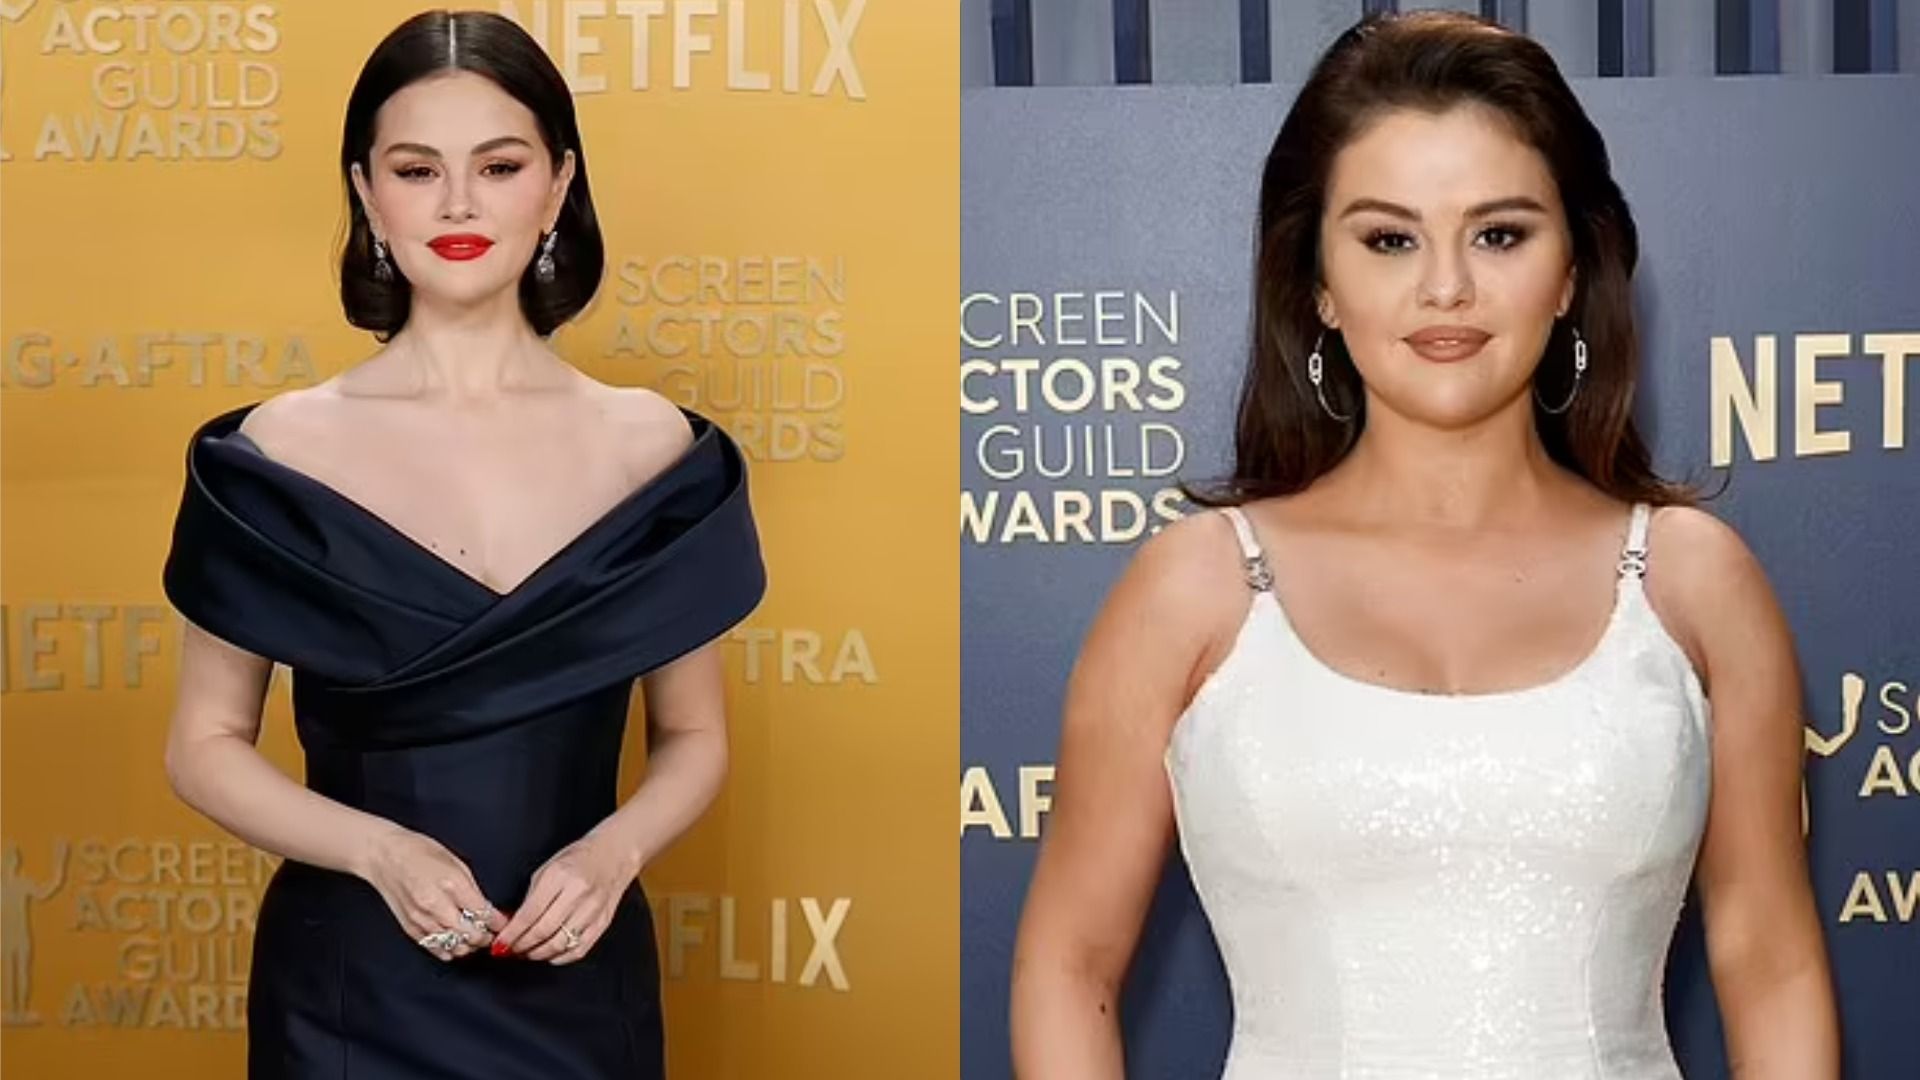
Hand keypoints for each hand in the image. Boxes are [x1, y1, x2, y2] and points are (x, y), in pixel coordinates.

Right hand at [359, 825, 504, 960]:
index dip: (498, 922)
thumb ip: (472, 888)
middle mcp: (436, 905)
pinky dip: (450, 950)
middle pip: (471, 934)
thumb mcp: (456, 862)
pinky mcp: (410, 928)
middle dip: (486, 936)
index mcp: (451, 884)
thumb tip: (487, 909)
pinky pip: (435, 948)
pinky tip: (456, 944)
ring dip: (469, 945)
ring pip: (454, 945)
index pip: (483, 913)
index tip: (502, 924)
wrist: (384, 856)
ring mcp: (421, 919)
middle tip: (491, 933)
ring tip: (474, 937)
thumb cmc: (420, 852)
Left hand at [493, 833, 638, 963]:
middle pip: (544, 931)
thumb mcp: (547, 868)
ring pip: (560, 944)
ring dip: (539, 953)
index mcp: (560, 876)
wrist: (614, 854)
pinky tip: (550, 955)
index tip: (499, 943)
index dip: (512, 933)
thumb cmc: (578, 858)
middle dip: (522, 945)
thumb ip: (531, 897)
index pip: (530, 913)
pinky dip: (561, 957)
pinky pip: (579, 949)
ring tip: (527, 952)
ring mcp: (593, 910)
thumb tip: (513, 925)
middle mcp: (578, 894)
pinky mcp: (603, 922)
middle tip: (510, 950)